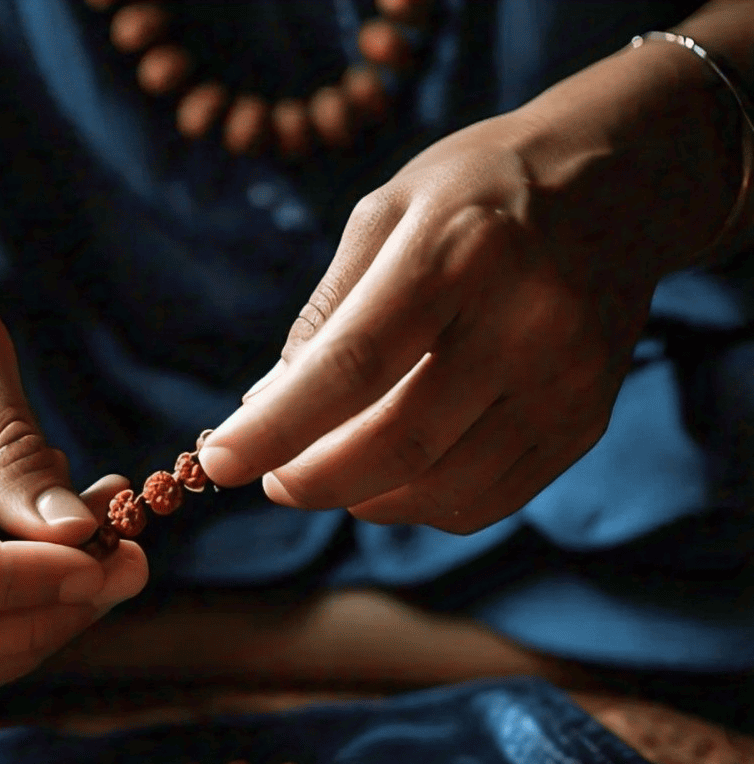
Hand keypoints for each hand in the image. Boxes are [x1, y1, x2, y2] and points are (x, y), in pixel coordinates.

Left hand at [198, 107, 667, 533]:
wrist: (619, 185)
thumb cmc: (479, 193)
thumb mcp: (386, 214)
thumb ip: (324, 316)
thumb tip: (260, 409)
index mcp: (460, 252)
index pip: (353, 367)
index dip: (276, 428)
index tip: (218, 462)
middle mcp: (526, 321)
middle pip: (399, 444)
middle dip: (313, 479)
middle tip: (273, 478)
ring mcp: (566, 380)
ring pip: (441, 489)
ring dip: (362, 498)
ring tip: (329, 466)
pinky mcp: (584, 424)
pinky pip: (484, 502)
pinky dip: (418, 504)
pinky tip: (391, 474)